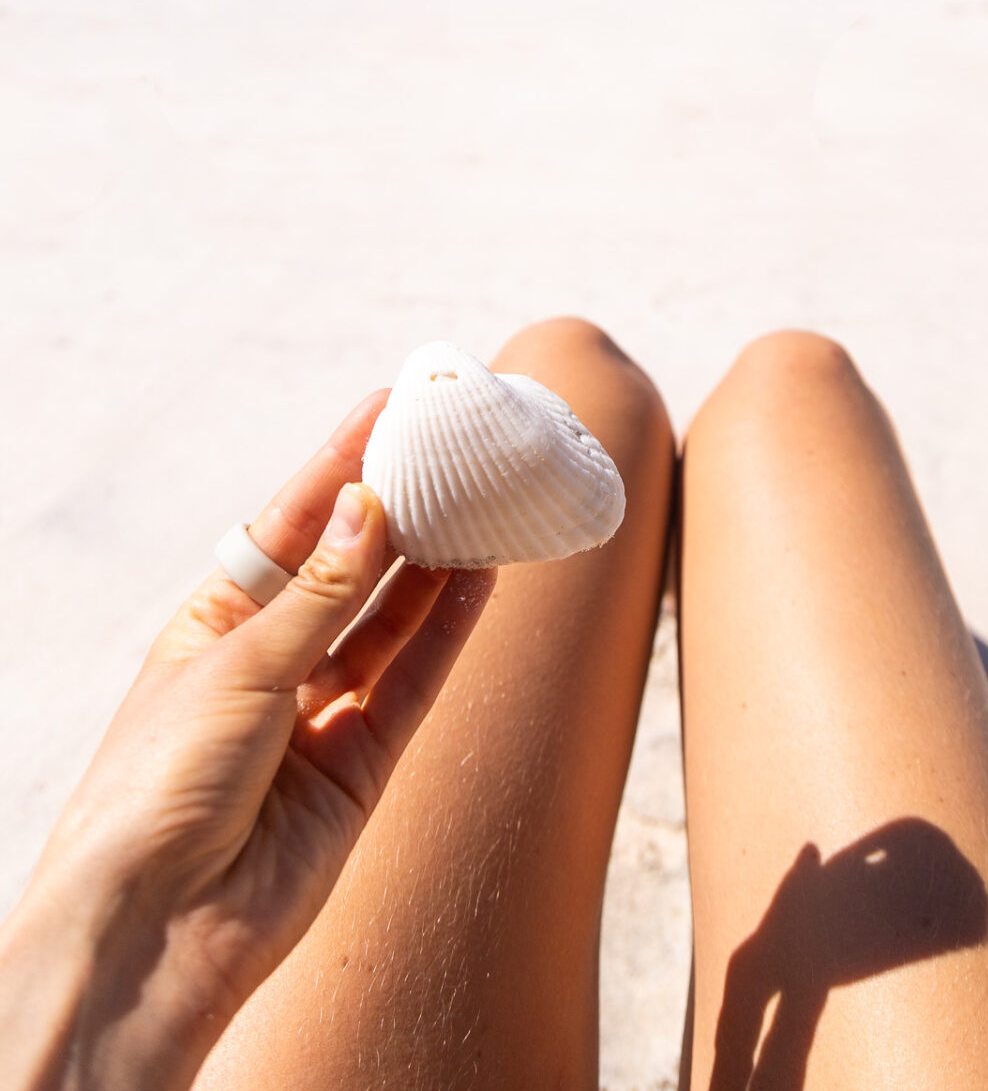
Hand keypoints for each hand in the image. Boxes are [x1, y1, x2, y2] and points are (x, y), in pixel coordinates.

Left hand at [0, 392, 494, 1090]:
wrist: (159, 929)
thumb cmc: (160, 786)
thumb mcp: (237, 666)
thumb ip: (319, 593)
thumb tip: (367, 505)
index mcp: (215, 623)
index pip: (289, 524)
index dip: (339, 463)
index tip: (390, 405)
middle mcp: (269, 660)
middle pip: (349, 568)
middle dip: (397, 507)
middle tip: (452, 447)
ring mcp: (318, 714)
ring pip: (390, 621)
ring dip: (435, 562)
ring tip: (482, 498)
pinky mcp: (360, 765)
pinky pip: (413, 681)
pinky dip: (448, 630)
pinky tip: (481, 576)